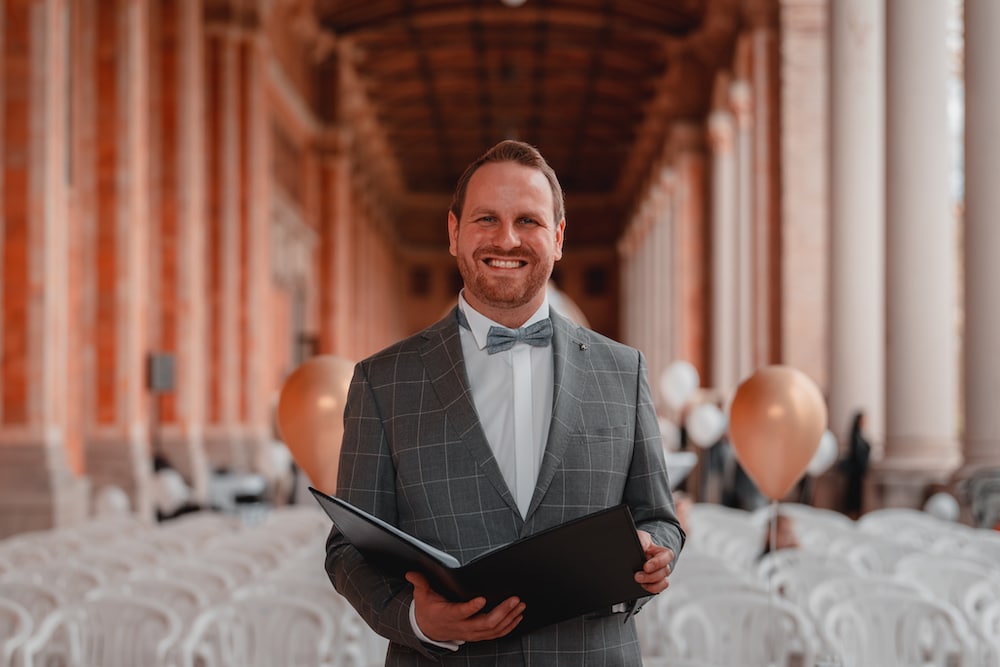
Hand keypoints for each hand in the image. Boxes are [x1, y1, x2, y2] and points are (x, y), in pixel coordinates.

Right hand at [406, 571, 524, 642]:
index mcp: (448, 615)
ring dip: (509, 618)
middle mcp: (462, 627)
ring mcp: (471, 633)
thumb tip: (411, 573)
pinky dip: (509, 626)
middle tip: (514, 599)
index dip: (471, 608)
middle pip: (484, 623)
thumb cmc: (427, 609)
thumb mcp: (421, 596)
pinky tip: (518, 616)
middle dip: (502, 611)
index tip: (482, 599)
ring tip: (520, 605)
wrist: (428, 629)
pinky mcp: (478, 635)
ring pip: (493, 629)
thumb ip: (420, 583)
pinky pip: (496, 634)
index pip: (460, 613)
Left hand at [634, 530, 674, 594]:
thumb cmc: (638, 543)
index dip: (658, 562)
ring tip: (638, 581)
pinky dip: (652, 589)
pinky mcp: (655, 582)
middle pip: (665, 571)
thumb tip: (642, 547)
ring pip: (664, 582)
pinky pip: (659, 589)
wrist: (630, 552)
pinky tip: (642, 586)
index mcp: (661, 551)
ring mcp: (660, 574)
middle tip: (637, 576)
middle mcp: (663, 563)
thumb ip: (642, 540)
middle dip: (651, 576)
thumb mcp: (639, 537)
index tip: (646, 567)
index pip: (667, 555)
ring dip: (652, 584)